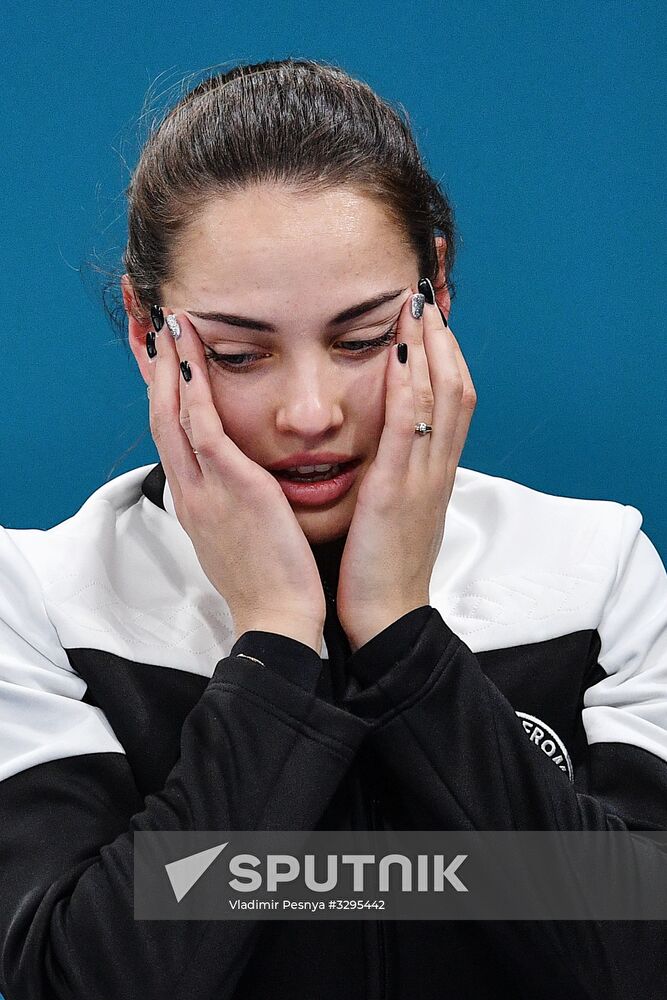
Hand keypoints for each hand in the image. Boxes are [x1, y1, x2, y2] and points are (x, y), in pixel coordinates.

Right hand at [147, 310, 325, 650]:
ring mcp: (205, 489)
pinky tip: (192, 359)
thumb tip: (240, 480)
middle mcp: (190, 490)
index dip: (164, 394)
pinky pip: (204, 429)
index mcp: (194, 501)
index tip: (165, 360)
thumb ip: (234, 502)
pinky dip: (194, 391)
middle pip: (160, 417)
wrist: (277, 619)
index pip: (171, 436)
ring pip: (174, 415)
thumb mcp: (239, 536)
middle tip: (155, 327)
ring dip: (169, 366)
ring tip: (171, 324)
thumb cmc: (268, 581)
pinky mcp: (232, 488)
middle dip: (156, 370)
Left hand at [336, 285, 476, 651]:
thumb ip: (397, 474)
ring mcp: (422, 478)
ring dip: (431, 348)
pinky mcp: (395, 492)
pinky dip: (408, 386)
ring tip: (417, 306)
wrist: (386, 618)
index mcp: (435, 473)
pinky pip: (408, 428)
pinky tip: (397, 352)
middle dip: (444, 340)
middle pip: (457, 388)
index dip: (446, 356)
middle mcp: (437, 469)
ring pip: (441, 399)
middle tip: (428, 297)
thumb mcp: (396, 512)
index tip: (431, 320)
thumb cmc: (383, 568)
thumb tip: (386, 446)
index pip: (453, 400)